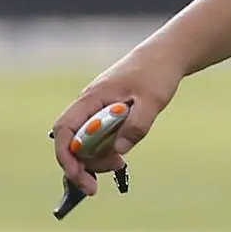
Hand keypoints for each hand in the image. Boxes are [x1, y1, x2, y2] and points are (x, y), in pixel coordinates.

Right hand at [51, 42, 185, 197]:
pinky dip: (103, 149)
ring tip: (120, 164)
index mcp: (92, 98)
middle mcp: (88, 104)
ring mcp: (96, 108)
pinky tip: (119, 155)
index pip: (64, 130)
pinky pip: (96, 136)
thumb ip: (137, 125)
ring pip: (84, 141)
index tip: (78, 176)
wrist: (166, 55)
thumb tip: (118, 151)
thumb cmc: (157, 73)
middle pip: (72, 141)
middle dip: (85, 163)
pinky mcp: (106, 112)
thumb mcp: (152, 100)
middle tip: (113, 169)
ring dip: (96, 158)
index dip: (65, 156)